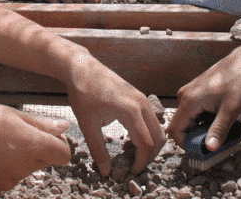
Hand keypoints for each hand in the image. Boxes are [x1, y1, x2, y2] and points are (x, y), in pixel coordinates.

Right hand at [0, 101, 70, 197]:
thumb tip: (63, 127)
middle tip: (13, 133)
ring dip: (16, 158)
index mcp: (32, 146)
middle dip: (35, 149)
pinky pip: (5, 178)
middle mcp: (23, 168)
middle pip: (43, 161)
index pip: (63, 154)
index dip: (58, 143)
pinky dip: (0, 169)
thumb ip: (40, 124)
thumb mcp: (10, 113)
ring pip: (23, 170)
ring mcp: (7, 182)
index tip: (45, 134)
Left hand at [65, 52, 165, 175]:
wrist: (82, 68)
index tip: (131, 172)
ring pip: (157, 129)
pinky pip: (151, 121)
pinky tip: (128, 140)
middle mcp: (142, 104)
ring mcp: (142, 99)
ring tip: (129, 154)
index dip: (141, 162)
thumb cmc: (83, 94)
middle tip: (132, 166)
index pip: (146, 144)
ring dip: (149, 145)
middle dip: (149, 156)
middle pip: (158, 138)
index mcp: (130, 111)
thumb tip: (106, 172)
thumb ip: (98, 150)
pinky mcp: (140, 98)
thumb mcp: (87, 125)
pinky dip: (146, 134)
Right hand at [166, 47, 240, 150]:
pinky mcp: (195, 91)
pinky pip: (192, 111)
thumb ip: (219, 130)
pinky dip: (202, 119)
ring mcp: (189, 92)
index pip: (175, 130)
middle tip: (215, 140)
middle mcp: (184, 96)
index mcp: (189, 101)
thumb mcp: (231, 110)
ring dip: (200, 128)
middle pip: (181, 125)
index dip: (185, 144)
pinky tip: (219, 117)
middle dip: (195, 137)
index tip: (202, 149)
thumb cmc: (238, 83)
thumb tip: (210, 148)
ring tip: (220, 127)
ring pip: (187, 119)